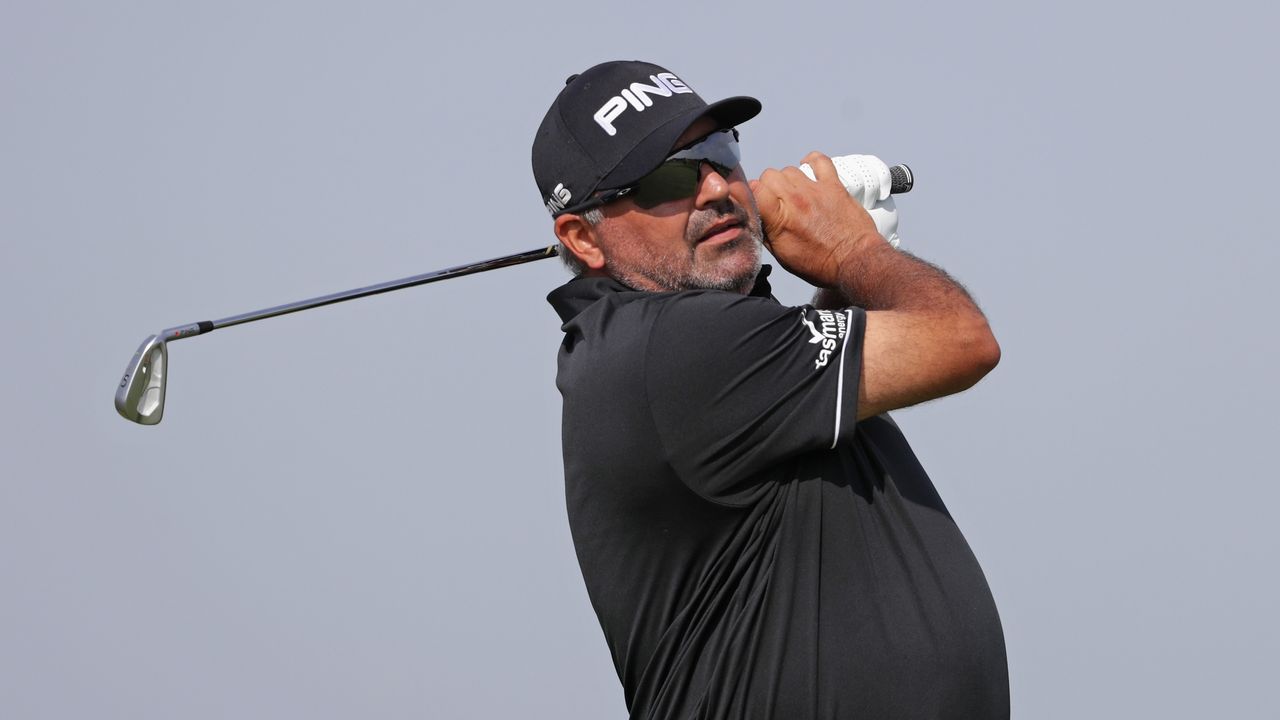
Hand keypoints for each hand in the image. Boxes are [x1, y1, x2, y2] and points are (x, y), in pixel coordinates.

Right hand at [750, 152, 885, 287]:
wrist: (854, 260)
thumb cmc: (820, 264)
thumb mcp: (782, 256)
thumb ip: (765, 232)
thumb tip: (755, 217)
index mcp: (780, 219)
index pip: (753, 188)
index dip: (750, 194)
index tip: (754, 202)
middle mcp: (795, 200)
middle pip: (769, 175)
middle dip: (768, 187)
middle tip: (776, 202)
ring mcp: (815, 190)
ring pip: (789, 169)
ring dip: (788, 180)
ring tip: (794, 194)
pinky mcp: (833, 185)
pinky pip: (819, 160)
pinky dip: (811, 161)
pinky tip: (808, 170)